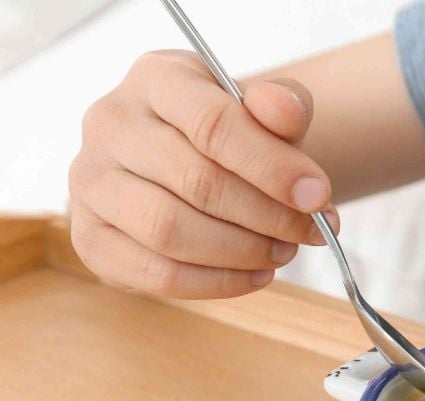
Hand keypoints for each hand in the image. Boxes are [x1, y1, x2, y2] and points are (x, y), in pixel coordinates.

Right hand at [69, 50, 338, 297]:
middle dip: (268, 216)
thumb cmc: (234, 135)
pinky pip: (156, 273)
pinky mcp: (91, 237)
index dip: (272, 167)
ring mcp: (91, 182)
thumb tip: (287, 115)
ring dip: (242, 251)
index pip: (213, 125)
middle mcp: (110, 124)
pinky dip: (216, 283)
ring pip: (171, 231)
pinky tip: (255, 274)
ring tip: (284, 251)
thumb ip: (284, 106)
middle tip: (311, 232)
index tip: (318, 196)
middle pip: (197, 183)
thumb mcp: (265, 109)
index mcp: (155, 79)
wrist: (192, 158)